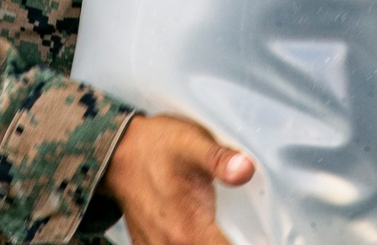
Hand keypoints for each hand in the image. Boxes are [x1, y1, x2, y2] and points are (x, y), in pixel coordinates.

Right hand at [101, 114, 253, 244]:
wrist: (118, 151)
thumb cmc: (157, 146)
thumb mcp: (192, 143)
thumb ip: (220, 159)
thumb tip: (247, 169)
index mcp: (190, 232)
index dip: (247, 244)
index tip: (258, 236)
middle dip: (225, 241)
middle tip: (237, 228)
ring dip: (209, 240)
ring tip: (220, 228)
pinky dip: (190, 241)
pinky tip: (197, 231)